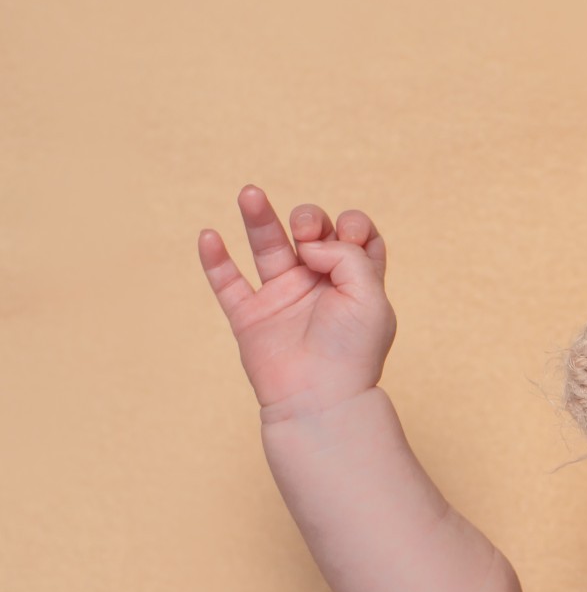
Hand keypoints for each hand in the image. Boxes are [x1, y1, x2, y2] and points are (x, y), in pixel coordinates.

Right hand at [198, 185, 395, 422]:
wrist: (320, 398)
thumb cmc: (353, 351)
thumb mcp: (371, 295)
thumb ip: (347, 255)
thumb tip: (310, 243)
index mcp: (356, 282)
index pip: (356, 236)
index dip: (354, 224)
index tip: (349, 234)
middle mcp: (320, 286)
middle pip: (311, 233)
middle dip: (309, 218)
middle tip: (308, 233)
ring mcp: (283, 300)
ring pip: (267, 247)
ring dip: (258, 218)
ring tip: (250, 193)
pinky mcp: (251, 318)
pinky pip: (228, 283)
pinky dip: (216, 260)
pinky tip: (210, 236)